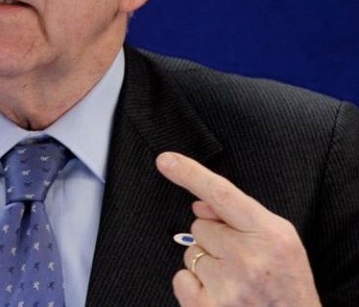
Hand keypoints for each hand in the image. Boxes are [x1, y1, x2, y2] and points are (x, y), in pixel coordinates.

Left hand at [156, 152, 321, 306]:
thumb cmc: (288, 283)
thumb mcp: (281, 240)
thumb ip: (242, 215)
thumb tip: (199, 206)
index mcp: (268, 233)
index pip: (221, 193)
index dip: (190, 174)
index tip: (165, 160)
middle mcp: (246, 258)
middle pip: (199, 226)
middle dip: (214, 239)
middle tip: (240, 260)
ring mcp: (227, 286)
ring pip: (191, 252)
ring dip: (206, 264)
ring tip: (234, 281)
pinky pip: (180, 278)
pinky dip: (193, 285)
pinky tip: (218, 295)